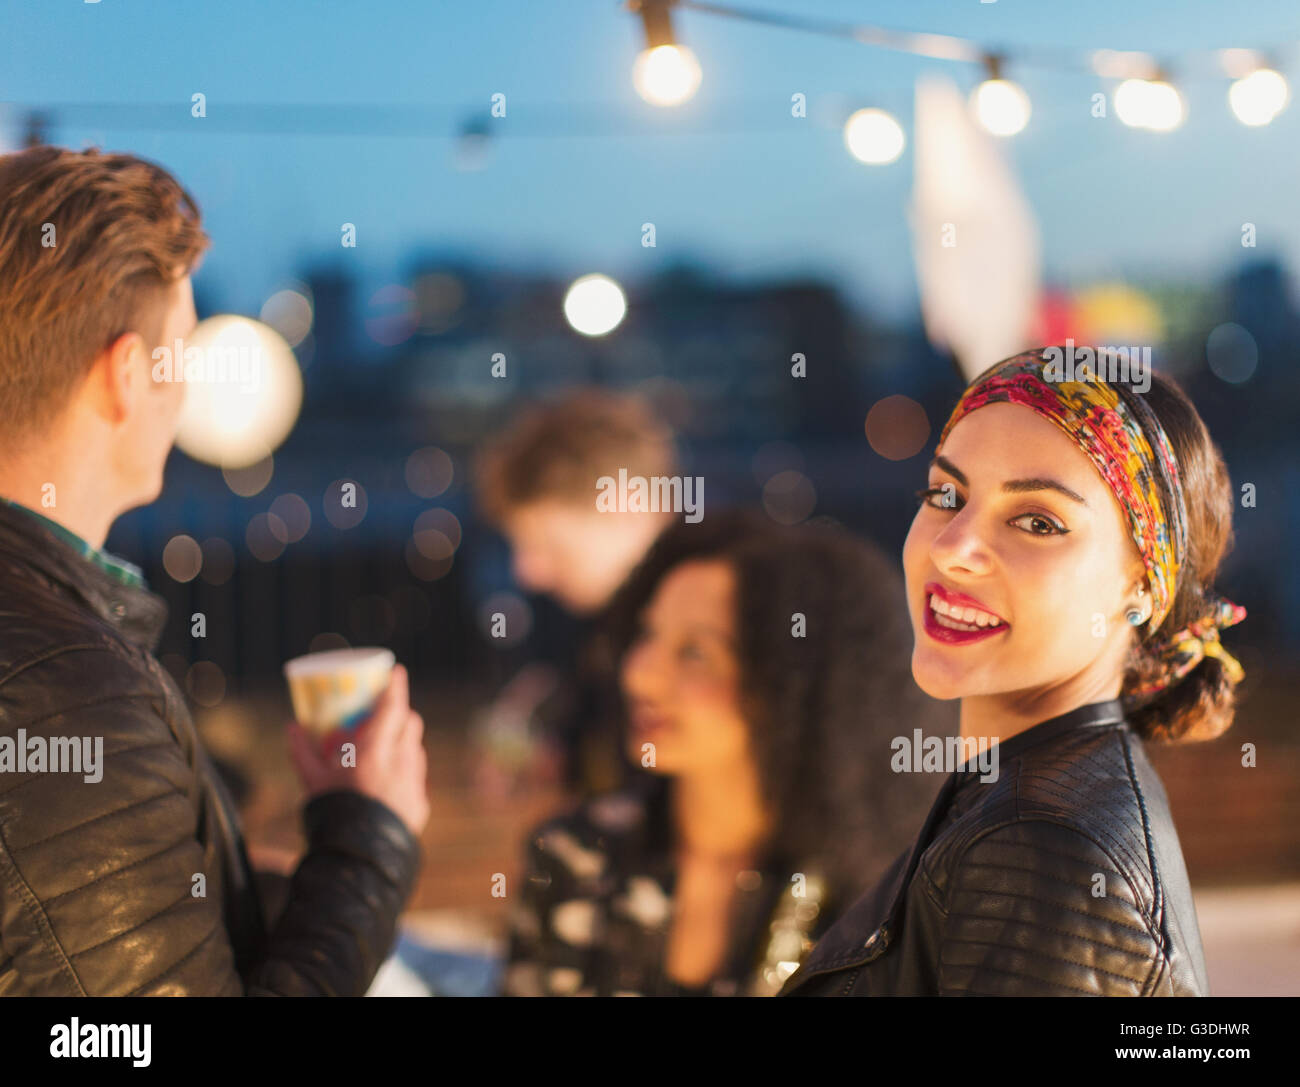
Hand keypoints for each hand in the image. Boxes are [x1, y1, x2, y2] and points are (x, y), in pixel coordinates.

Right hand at [287, 664, 429, 837]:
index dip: (396, 686)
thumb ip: (302, 752)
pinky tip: (389, 780)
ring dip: (403, 742)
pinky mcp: (420, 802)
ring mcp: (414, 782)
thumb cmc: (333, 812)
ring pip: (415, 749)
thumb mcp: (312, 781)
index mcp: (376, 751)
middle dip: (400, 713)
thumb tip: (291, 727)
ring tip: (384, 746)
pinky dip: (405, 770)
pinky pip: (416, 776)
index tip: (397, 670)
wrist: (360, 855)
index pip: (393, 708)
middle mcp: (401, 762)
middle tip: (385, 712)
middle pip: (410, 723)